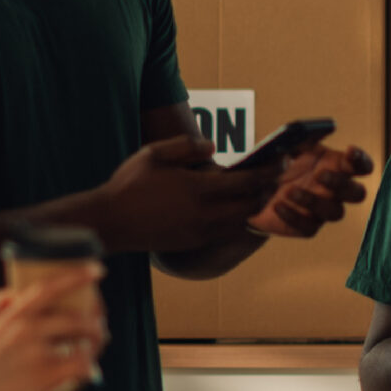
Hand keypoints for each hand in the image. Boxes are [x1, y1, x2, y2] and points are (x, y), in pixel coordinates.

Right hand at [0, 269, 107, 390]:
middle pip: (76, 317)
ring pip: (84, 342)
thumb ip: (15, 317)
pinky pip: (81, 366)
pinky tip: (88, 372)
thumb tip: (43, 312)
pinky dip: (89, 369)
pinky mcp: (43, 375)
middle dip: (95, 323)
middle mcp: (26, 327)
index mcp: (13, 313)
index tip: (97, 270)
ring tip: (95, 350)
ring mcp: (35, 351)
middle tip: (100, 330)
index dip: (77, 276)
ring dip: (95, 345)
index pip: (50, 287)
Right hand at [93, 136, 280, 252]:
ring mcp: (200, 231)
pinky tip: (238, 210)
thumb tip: (213, 148)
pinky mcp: (194, 243)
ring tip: (262, 193)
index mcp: (198, 188)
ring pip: (242, 221)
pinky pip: (227, 232)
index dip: (268, 171)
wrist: (110, 222)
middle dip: (268, 190)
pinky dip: (239, 221)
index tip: (281, 161)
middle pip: (251, 204)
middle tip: (277, 178)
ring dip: (255, 207)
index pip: (247, 181)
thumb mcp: (155, 153)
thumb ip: (187, 146)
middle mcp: (205, 213)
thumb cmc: (130, 184)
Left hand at [249, 144, 374, 238]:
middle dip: (342, 184)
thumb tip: (313, 130)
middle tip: (320, 175)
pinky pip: (309, 227)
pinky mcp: (307, 227)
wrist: (253, 192)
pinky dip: (293, 216)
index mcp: (336, 166)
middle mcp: (335, 191)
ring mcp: (323, 211)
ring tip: (289, 191)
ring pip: (335, 212)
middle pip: (357, 194)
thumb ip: (300, 139)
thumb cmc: (276, 164)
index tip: (350, 151)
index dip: (361, 160)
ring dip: (313, 201)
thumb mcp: (286, 147)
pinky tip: (278, 206)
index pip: (362, 166)